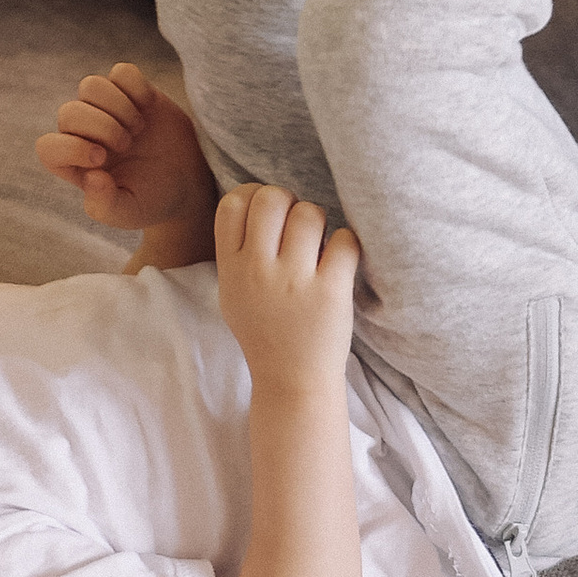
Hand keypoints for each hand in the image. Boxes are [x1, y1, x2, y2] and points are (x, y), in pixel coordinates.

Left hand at [36, 64, 207, 231]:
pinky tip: (149, 107)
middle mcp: (84, 133)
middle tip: (126, 145)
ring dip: (116, 105)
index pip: (47, 147)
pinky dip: (136, 87)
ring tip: (137, 127)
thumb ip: (105, 205)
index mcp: (74, 164)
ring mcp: (107, 109)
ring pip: (90, 85)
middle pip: (69, 111)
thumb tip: (91, 176)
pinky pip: (121, 72)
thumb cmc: (150, 201)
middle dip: (100, 126)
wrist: (186, 183)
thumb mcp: (128, 213)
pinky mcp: (131, 92)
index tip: (102, 159)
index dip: (70, 147)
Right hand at [214, 185, 358, 391]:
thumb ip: (237, 250)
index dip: (253, 194)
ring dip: (318, 222)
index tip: (268, 211)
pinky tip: (339, 260)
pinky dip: (346, 244)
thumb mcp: (232, 293)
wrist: (292, 381)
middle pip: (271, 198)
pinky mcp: (331, 292)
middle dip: (289, 201)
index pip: (232, 204)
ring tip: (319, 245)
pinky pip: (344, 240)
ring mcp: (295, 282)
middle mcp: (258, 271)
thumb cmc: (265, 331)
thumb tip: (254, 197)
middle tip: (297, 225)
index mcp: (231, 269)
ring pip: (309, 214)